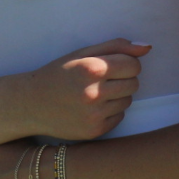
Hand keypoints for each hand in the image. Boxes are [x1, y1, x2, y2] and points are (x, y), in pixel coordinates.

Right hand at [20, 39, 150, 139]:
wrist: (31, 104)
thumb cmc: (59, 74)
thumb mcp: (82, 54)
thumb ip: (116, 47)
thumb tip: (147, 47)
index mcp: (91, 69)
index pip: (133, 65)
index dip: (126, 63)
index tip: (112, 65)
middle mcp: (93, 93)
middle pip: (134, 83)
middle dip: (124, 79)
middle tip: (103, 79)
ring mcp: (94, 115)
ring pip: (128, 101)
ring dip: (118, 95)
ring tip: (96, 93)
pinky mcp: (95, 131)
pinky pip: (119, 117)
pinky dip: (110, 112)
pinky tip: (92, 107)